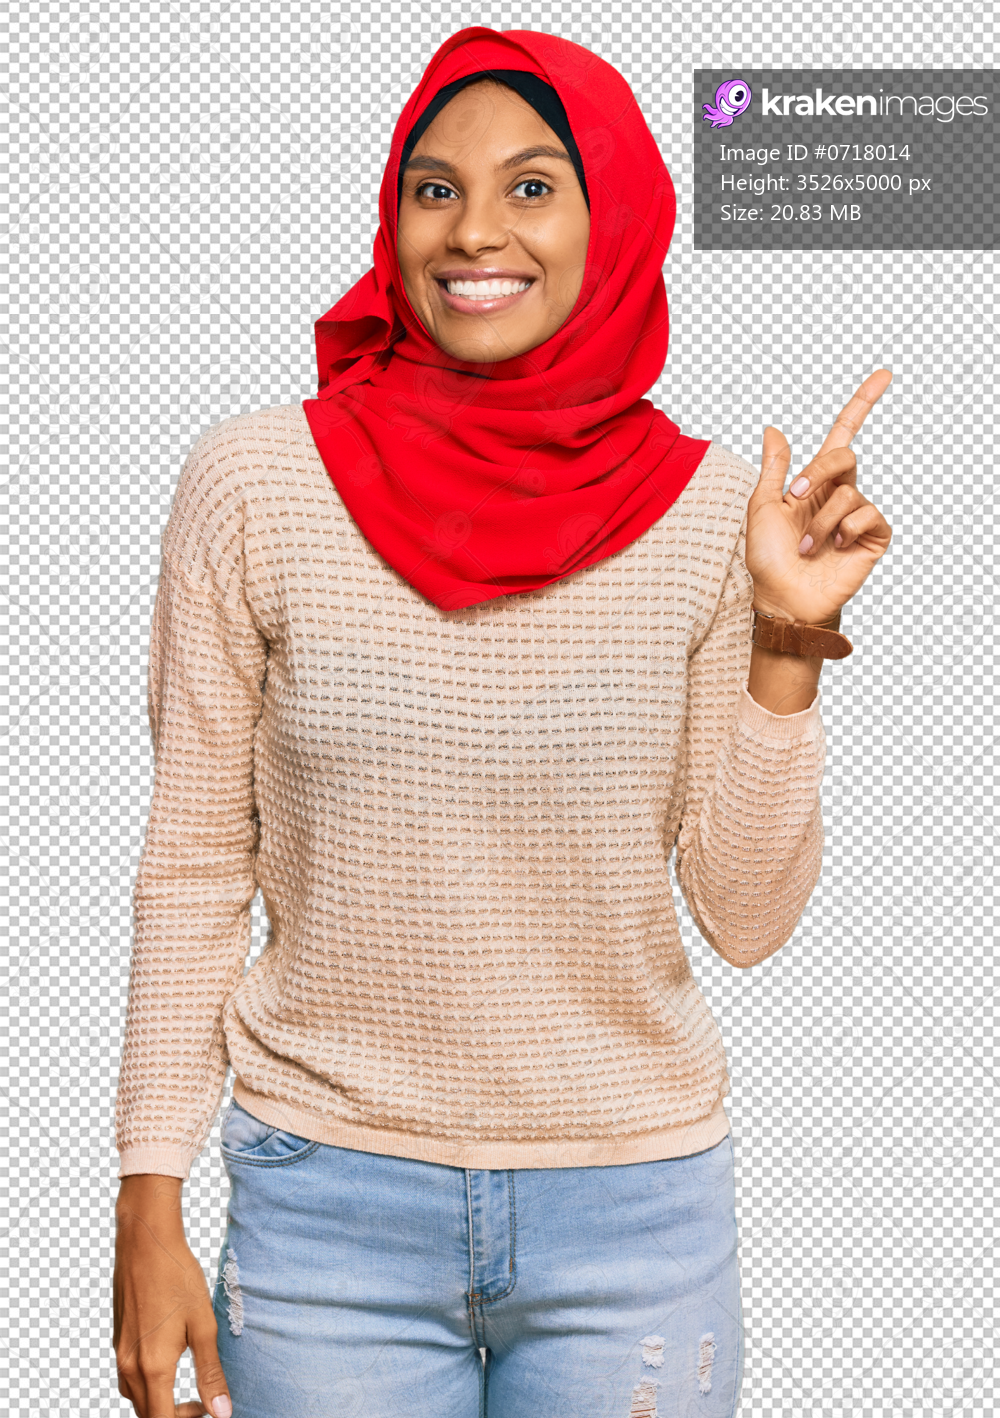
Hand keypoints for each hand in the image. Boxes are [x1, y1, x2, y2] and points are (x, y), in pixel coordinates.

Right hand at [113, 1175, 231, 1417]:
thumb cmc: (177, 1277)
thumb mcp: (203, 1325)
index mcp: (153, 1367)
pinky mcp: (118, 1340)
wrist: (145, 1242)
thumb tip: (222, 1412)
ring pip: (135, 1399)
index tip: (207, 1412)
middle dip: (174, 1416)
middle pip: (147, 1414)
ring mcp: (120, 1353)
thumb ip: (211, 1372)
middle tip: (203, 1404)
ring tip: (187, 1392)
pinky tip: (165, 1367)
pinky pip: (128, 1379)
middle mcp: (130, 1366)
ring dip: (158, 1404)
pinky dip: (146, 1386)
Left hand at [745, 369, 892, 622]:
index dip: (862, 403)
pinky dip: (844, 530)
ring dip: (820, 520)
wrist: (781, 597)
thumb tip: (773, 429)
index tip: (884, 375)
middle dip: (818, 471)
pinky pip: (868, 515)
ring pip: (848, 492)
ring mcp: (857, 516)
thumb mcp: (762, 506)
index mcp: (814, 482)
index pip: (843, 434)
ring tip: (807, 546)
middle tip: (796, 496)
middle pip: (844, 454)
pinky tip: (833, 550)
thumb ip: (774, 468)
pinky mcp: (872, 538)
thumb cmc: (768, 558)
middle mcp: (839, 493)